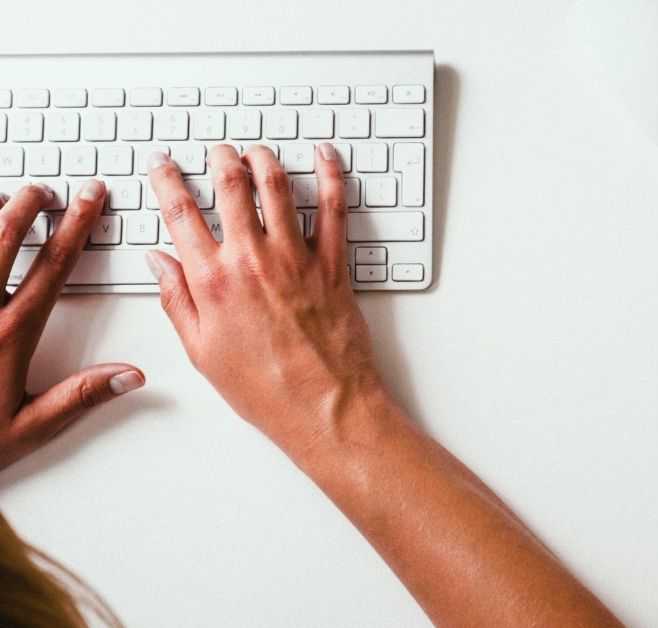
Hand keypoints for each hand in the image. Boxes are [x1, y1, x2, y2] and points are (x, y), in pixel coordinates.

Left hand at [0, 182, 143, 470]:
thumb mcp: (27, 428)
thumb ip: (80, 396)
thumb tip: (132, 375)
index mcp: (10, 333)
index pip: (53, 265)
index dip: (76, 226)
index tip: (89, 199)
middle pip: (4, 236)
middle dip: (27, 204)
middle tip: (43, 189)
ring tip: (2, 198)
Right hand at [144, 144, 388, 457]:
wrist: (326, 407)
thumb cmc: (266, 389)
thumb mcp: (202, 351)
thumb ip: (177, 300)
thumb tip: (158, 262)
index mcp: (212, 281)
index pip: (180, 212)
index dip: (166, 179)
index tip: (162, 163)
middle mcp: (252, 260)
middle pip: (231, 186)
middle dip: (220, 158)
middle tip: (217, 151)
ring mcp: (296, 258)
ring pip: (277, 186)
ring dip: (264, 159)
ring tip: (257, 151)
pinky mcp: (334, 264)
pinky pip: (334, 208)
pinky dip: (330, 175)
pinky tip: (325, 156)